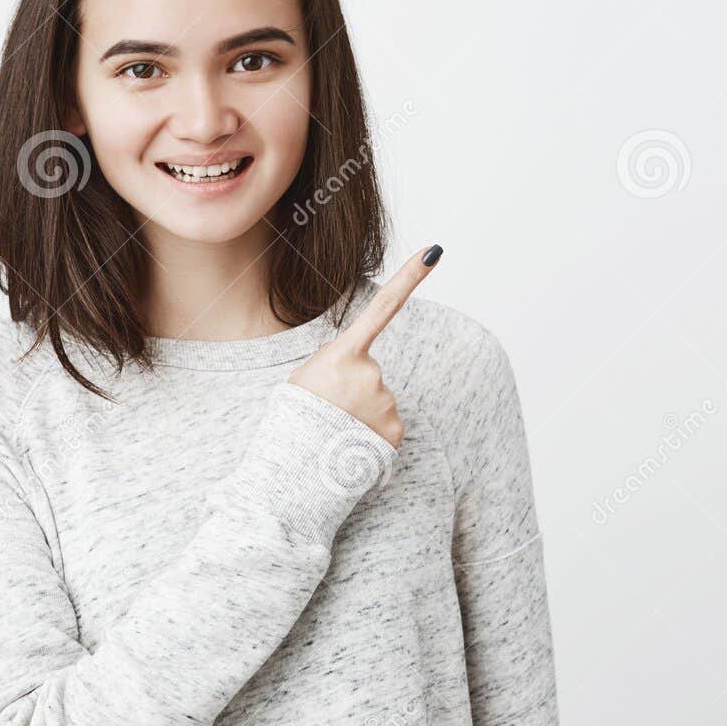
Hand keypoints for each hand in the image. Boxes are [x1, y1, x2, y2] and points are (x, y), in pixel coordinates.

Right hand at [286, 244, 442, 448]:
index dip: (410, 277)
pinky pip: (386, 422)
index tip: (434, 252)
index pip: (383, 307)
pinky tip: (352, 442)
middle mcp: (371, 373)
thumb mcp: (302, 379)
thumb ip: (332, 362)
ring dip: (360, 411)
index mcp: (343, 355)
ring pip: (377, 398)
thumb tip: (349, 362)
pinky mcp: (396, 431)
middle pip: (368, 370)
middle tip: (326, 410)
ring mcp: (386, 402)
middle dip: (351, 386)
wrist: (294, 473)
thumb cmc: (291, 423)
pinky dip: (372, 431)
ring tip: (335, 429)